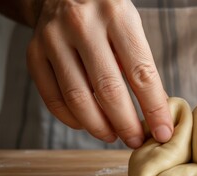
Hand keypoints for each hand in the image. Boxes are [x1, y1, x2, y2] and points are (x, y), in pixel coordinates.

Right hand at [27, 0, 172, 147]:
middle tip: (136, 140)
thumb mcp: (131, 28)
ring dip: (99, 127)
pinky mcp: (33, 53)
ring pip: (78, 99)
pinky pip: (53, 98)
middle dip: (126, 124)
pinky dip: (72, 119)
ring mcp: (53, 39)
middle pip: (108, 91)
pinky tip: (86, 123)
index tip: (163, 132)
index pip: (141, 73)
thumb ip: (141, 65)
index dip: (154, 109)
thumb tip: (156, 111)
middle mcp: (82, 25)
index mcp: (117, 16)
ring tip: (113, 135)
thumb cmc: (106, 15)